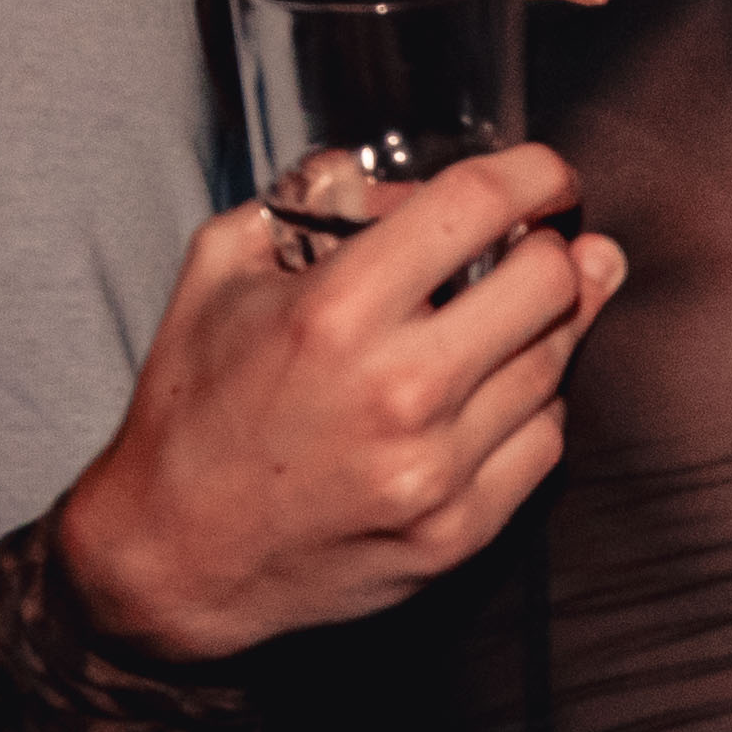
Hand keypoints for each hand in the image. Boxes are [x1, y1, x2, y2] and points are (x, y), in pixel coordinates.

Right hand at [51, 145, 622, 662]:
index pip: (478, 206)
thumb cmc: (196, 405)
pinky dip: (533, 405)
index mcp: (334, 314)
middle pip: (550, 283)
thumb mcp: (221, 271)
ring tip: (521, 312)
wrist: (176, 556)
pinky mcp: (460, 530)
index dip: (535, 175)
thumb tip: (411, 187)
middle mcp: (398, 391)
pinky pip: (545, 440)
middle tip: (538, 248)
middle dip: (553, 251)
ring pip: (556, 363)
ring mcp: (437, 469)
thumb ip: (312, 204)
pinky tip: (497, 390)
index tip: (547, 178)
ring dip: (550, 326)